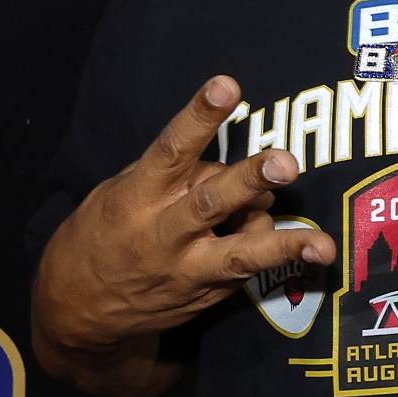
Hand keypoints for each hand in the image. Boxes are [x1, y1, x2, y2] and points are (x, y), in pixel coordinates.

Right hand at [31, 76, 338, 396]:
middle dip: (248, 181)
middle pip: (209, 202)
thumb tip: (237, 171)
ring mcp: (185, 269)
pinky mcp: (204, 297)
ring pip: (238, 255)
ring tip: (320, 243)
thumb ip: (176, 177)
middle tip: (285, 163)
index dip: (199, 116)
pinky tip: (295, 244)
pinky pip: (245, 266)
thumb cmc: (105, 233)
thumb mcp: (121, 193)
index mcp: (136, 195)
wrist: (77, 311)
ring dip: (282, 246)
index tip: (227, 86)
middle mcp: (161, 232)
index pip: (171, 148)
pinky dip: (271, 248)